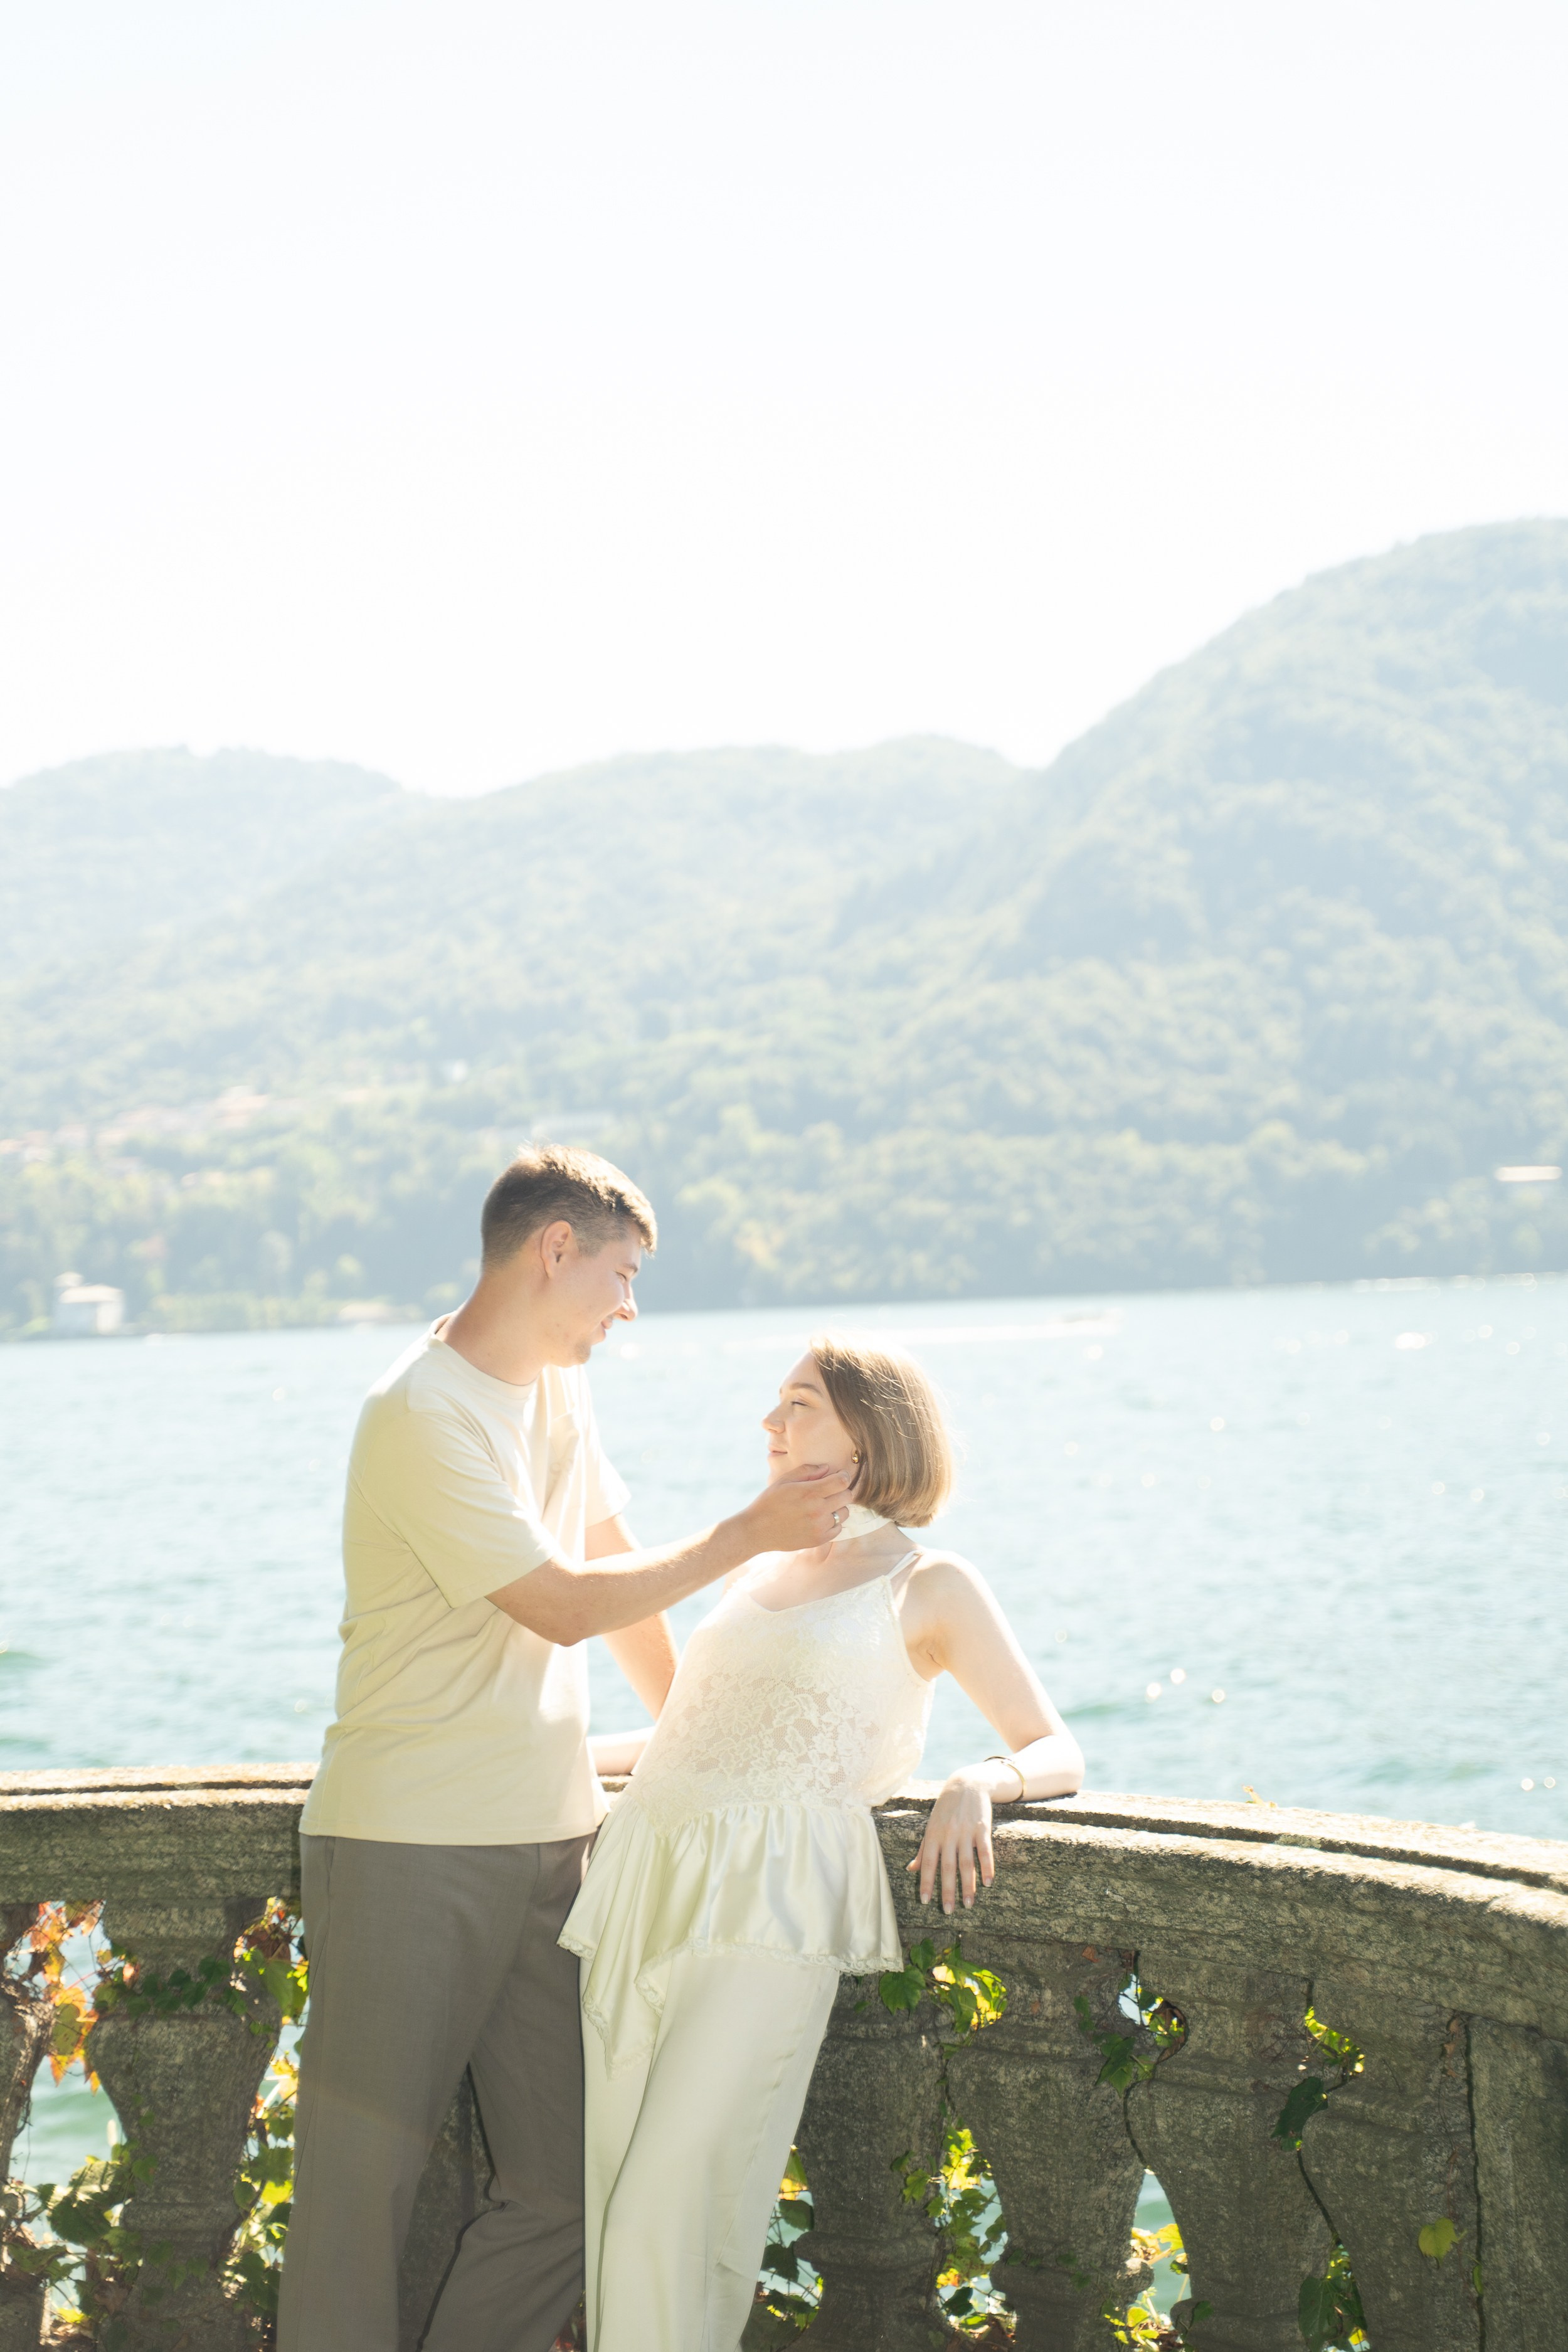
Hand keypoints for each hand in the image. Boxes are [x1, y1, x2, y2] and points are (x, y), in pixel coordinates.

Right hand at [742, 1465, 852, 1553]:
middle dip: (841, 1490)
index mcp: (810, 1492)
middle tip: (830, 1490)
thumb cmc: (769, 1502)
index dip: (843, 1476)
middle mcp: (818, 1510)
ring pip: (845, 1513)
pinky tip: (820, 1519)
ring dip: (838, 1507)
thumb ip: (807, 1471)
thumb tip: (827, 1468)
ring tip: (824, 1506)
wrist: (757, 1530)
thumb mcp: (784, 1481)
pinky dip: (833, 1522)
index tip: (838, 1476)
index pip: (842, 1481)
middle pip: (847, 1496)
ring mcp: (820, 1527)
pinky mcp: (819, 1539)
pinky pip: (838, 1528)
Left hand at [907, 1772, 996, 1915]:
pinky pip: (985, 1851)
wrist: (966, 1784)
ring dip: (968, 1885)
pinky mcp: (982, 1828)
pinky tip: (988, 1883)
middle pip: (947, 1867)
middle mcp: (948, 1835)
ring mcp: (966, 1831)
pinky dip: (987, 1867)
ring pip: (966, 1863)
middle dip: (947, 1890)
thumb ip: (923, 1849)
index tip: (925, 1902)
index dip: (926, 1882)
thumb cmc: (945, 1810)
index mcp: (933, 1835)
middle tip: (949, 1911)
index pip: (928, 1863)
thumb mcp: (931, 1826)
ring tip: (969, 1904)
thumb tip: (910, 1869)